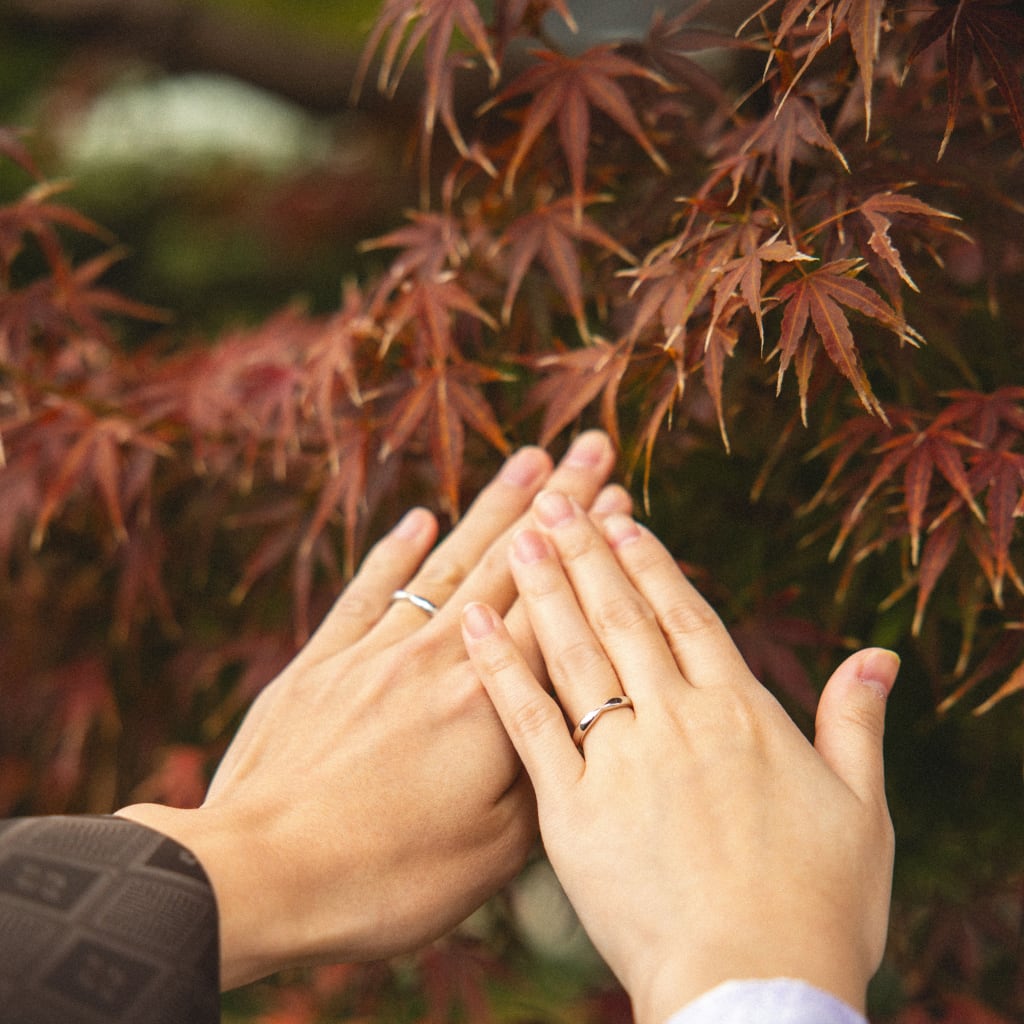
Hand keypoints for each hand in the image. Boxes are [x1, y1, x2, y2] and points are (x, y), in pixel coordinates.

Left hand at [117, 433, 629, 988]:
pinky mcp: (321, 663)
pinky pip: (369, 592)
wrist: (259, 873)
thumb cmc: (386, 876)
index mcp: (488, 702)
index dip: (591, 552)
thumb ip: (542, 771)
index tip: (620, 500)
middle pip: (510, 565)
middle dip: (557, 503)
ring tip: (528, 462)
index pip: (556, 607)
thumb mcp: (495, 852)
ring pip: (447, 562)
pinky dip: (395, 551)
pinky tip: (417, 518)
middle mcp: (437, 657)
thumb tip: (574, 715)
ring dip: (491, 508)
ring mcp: (375, 652)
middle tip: (589, 449)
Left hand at [461, 492, 898, 1023]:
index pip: (687, 615)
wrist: (757, 992)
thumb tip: (878, 655)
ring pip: (574, 652)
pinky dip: (500, 667)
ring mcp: (621, 760)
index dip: (651, 564)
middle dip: (587, 553)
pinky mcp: (570, 809)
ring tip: (519, 533)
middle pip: (622, 618)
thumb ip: (858, 723)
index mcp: (741, 713)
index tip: (622, 519)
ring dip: (545, 588)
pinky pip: (528, 722)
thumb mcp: (861, 809)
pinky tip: (476, 623)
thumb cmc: (819, 908)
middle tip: (555, 500)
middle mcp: (677, 720)